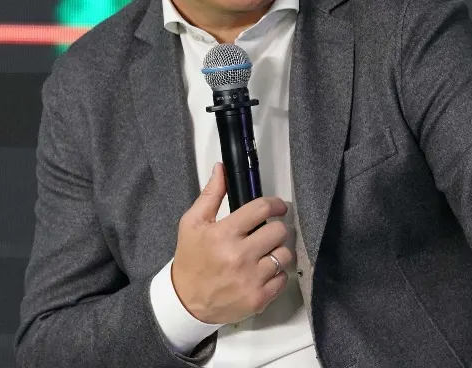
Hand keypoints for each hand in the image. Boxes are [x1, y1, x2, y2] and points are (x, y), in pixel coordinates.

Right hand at [170, 162, 293, 324]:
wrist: (186, 301)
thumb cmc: (191, 259)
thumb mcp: (192, 223)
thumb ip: (210, 195)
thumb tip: (222, 169)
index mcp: (223, 234)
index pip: (262, 209)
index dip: (275, 204)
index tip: (278, 207)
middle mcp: (239, 256)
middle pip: (279, 231)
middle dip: (276, 229)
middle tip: (267, 233)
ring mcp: (251, 279)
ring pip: (285, 255)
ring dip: (278, 252)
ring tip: (266, 253)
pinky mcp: (259, 298)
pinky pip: (283, 279)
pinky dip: (276, 274)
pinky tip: (263, 272)